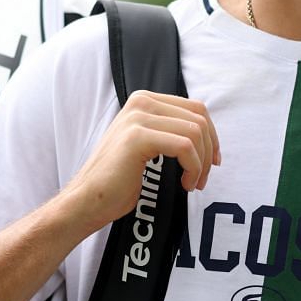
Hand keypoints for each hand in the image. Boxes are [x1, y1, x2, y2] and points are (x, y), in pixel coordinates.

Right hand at [58, 91, 219, 232]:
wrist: (88, 200)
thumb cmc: (118, 180)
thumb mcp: (147, 145)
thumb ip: (168, 131)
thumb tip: (205, 133)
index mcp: (143, 100)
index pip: (195, 108)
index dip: (211, 135)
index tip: (212, 160)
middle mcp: (141, 102)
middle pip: (199, 117)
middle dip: (209, 150)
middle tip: (202, 177)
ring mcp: (137, 117)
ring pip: (195, 132)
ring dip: (201, 163)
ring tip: (191, 183)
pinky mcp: (137, 137)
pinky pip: (185, 147)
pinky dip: (193, 167)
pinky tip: (184, 184)